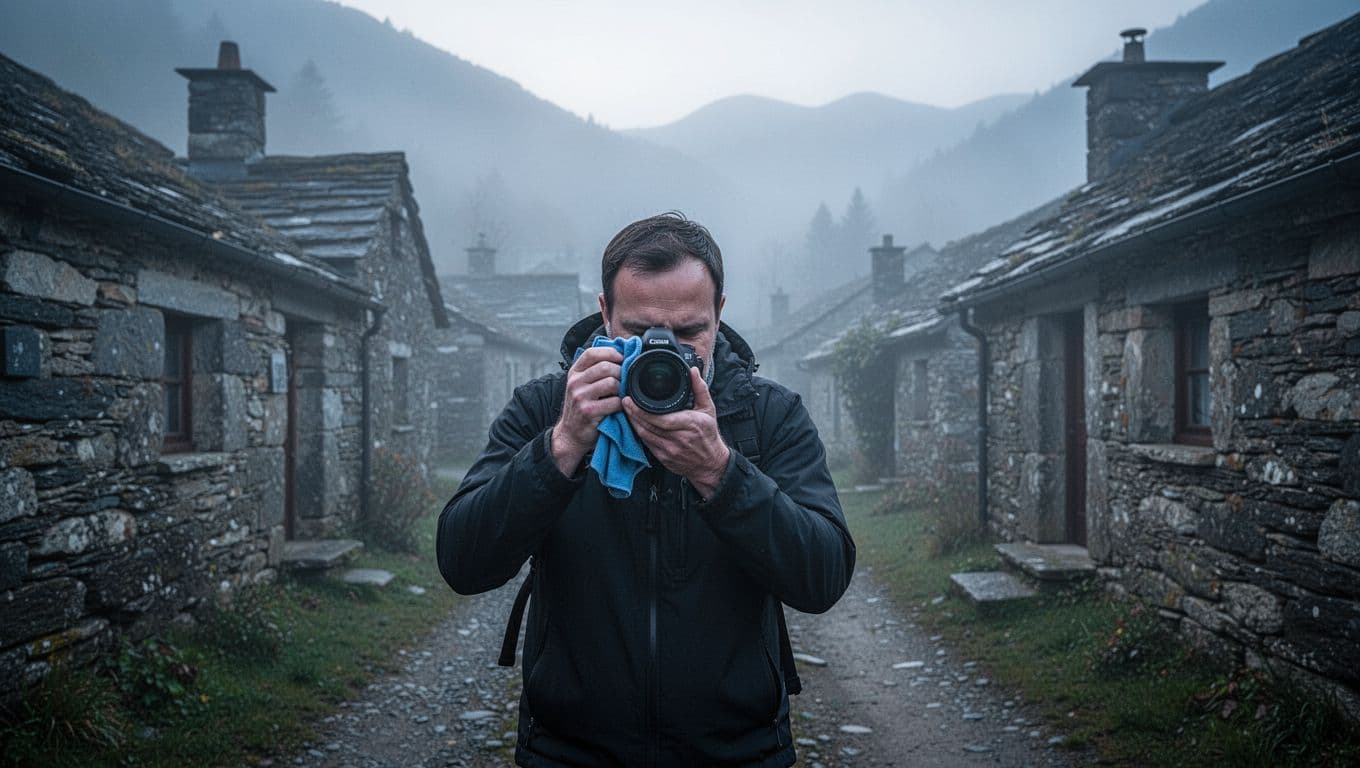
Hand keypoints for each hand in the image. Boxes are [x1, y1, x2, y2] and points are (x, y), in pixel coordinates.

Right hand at [551, 346, 623, 475]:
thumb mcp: (582, 385)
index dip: (611, 353)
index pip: (592, 353)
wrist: (570, 434)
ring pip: (612, 383)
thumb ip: (594, 370)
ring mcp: (580, 397)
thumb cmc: (582, 407)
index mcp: (574, 372)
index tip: (622, 358)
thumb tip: (621, 353)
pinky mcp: (588, 411)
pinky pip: (614, 402)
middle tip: (625, 381)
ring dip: (622, 389)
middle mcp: (575, 382)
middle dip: (621, 373)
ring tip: (620, 395)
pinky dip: (621, 405)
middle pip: (606, 367)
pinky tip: (618, 408)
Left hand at [623, 366, 730, 497]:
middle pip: (649, 426)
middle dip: (634, 414)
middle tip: (625, 402)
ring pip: (645, 435)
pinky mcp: (664, 458)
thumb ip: (700, 389)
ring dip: (634, 423)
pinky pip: (647, 444)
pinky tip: (635, 424)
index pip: (661, 418)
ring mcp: (670, 450)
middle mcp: (679, 438)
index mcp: (690, 424)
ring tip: (627, 411)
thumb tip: (693, 371)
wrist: (710, 464)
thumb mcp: (709, 410)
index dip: (643, 410)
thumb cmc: (709, 435)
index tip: (632, 400)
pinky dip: (639, 433)